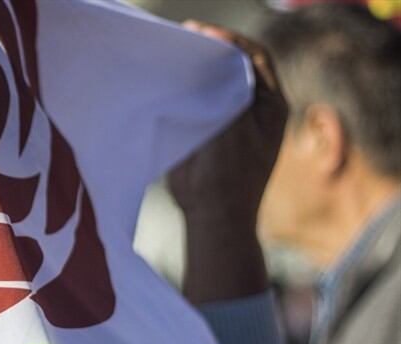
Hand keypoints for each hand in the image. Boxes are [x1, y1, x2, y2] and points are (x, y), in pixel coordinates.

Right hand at [168, 21, 288, 303]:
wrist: (214, 218)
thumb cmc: (230, 177)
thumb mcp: (234, 126)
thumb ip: (229, 89)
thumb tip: (216, 56)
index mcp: (270, 105)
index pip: (254, 56)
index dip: (229, 39)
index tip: (202, 33)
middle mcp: (253, 109)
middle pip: (234, 66)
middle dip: (210, 49)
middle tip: (182, 38)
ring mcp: (230, 121)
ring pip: (214, 83)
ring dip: (195, 69)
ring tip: (172, 57)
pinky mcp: (207, 133)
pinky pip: (198, 102)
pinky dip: (185, 90)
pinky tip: (167, 84)